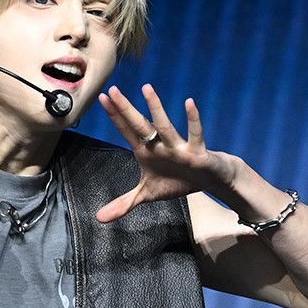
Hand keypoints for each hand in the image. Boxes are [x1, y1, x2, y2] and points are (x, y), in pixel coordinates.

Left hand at [96, 84, 238, 222]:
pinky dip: (193, 120)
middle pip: (139, 125)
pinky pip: (195, 134)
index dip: (114, 117)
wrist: (209, 179)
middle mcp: (159, 145)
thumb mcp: (148, 195)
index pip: (126, 132)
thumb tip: (98, 218)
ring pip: (164, 126)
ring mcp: (177, 147)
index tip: (101, 99)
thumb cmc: (177, 180)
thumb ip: (124, 204)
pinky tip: (189, 103)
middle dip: (125, 110)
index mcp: (146, 152)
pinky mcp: (196, 152)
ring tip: (146, 88)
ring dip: (155, 109)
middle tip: (112, 90)